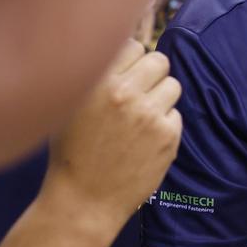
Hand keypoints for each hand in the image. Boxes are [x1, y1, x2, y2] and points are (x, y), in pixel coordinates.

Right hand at [44, 40, 182, 230]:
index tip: (127, 77)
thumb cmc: (73, 151)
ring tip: (143, 118)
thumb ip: (97, 76)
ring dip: (162, 98)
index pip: (133, 46)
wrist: (83, 200)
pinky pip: (176, 114)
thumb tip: (125, 51)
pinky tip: (145, 140)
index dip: (132, 62)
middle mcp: (124, 93)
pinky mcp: (167, 135)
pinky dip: (165, 124)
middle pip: (159, 60)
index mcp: (97, 80)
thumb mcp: (71, 104)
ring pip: (173, 85)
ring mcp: (148, 114)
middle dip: (152, 75)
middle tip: (140, 95)